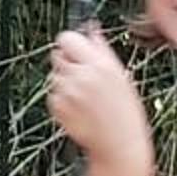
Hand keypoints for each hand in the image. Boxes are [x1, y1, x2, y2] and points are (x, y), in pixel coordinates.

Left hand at [47, 26, 151, 175]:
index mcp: (100, 64)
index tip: (75, 49)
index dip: (70, 43)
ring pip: (54, 75)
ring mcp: (67, 92)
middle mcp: (81, 75)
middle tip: (81, 76)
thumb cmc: (124, 113)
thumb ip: (102, 50)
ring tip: (84, 97)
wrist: (119, 146)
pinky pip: (52, 94)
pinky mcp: (57, 107)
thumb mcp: (121, 76)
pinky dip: (61, 99)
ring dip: (64, 82)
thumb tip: (91, 29)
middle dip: (66, 61)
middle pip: (57, 54)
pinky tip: (79, 109)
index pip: (68, 37)